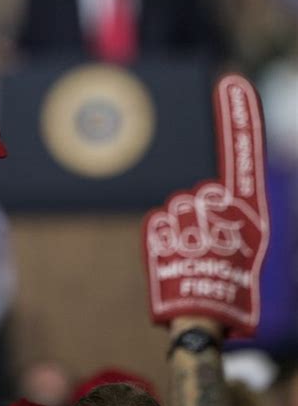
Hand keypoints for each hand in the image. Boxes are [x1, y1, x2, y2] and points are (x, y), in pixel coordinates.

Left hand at [142, 74, 269, 336]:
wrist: (202, 321)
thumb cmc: (228, 285)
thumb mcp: (245, 246)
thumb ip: (231, 214)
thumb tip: (213, 195)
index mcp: (247, 212)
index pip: (244, 161)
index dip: (239, 123)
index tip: (233, 85)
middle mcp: (218, 210)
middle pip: (200, 193)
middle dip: (199, 216)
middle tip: (205, 248)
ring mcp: (187, 219)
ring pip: (177, 208)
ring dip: (180, 230)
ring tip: (190, 258)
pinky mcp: (158, 230)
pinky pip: (158, 224)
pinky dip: (163, 241)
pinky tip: (174, 261)